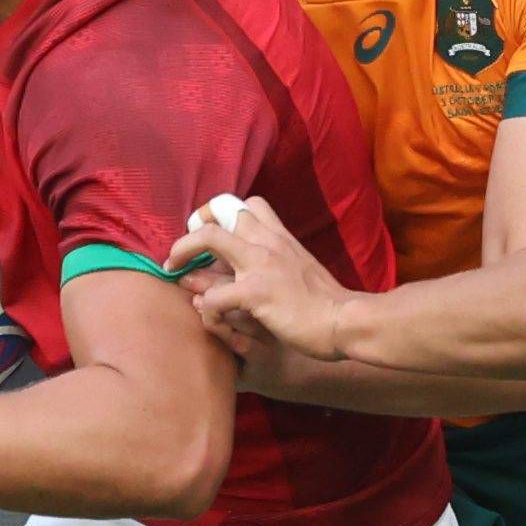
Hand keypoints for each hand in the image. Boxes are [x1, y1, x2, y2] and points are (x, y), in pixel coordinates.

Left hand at [172, 196, 356, 362]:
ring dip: (184, 258)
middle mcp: (268, 242)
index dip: (223, 215)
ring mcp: (261, 264)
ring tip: (179, 280)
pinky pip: (214, 296)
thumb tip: (250, 269)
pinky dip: (207, 309)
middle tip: (180, 256)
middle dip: (191, 233)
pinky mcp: (256, 292)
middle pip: (218, 212)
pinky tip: (212, 319)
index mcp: (280, 237)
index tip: (210, 234)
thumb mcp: (302, 270)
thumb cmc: (326, 303)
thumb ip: (279, 262)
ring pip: (207, 239)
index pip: (248, 205)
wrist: (346, 321)